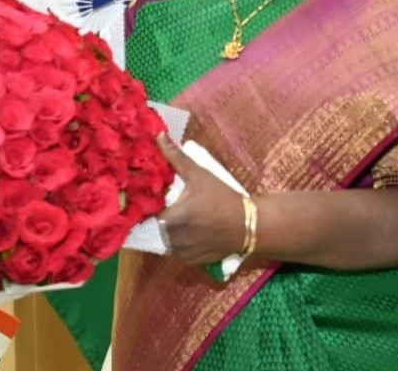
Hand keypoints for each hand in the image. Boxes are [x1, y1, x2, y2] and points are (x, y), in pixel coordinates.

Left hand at [155, 136, 249, 266]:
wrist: (249, 224)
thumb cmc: (223, 198)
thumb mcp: (199, 175)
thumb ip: (176, 157)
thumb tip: (159, 135)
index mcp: (172, 218)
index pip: (147, 213)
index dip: (149, 204)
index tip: (154, 196)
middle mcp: (174, 239)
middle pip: (155, 227)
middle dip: (160, 216)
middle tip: (171, 205)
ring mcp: (182, 253)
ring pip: (165, 240)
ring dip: (169, 230)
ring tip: (181, 217)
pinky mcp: (191, 261)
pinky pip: (177, 251)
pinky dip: (180, 242)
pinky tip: (190, 231)